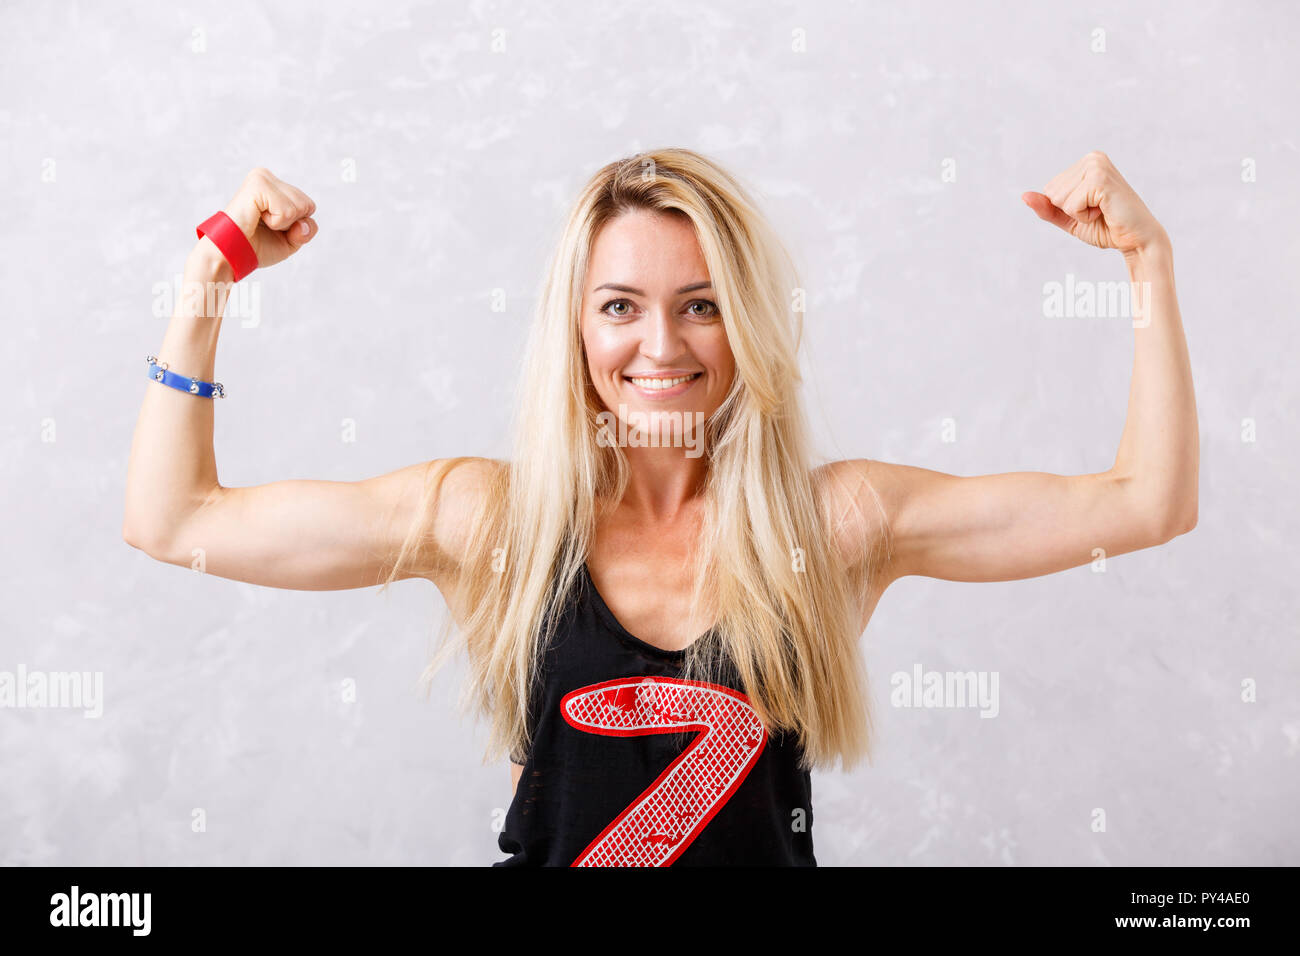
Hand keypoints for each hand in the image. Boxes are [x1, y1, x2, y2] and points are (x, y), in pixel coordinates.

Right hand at [208, 167, 317, 270]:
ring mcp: (261, 178)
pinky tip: (257, 218)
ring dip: (283, 224)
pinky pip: (287, 210)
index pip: (309, 206)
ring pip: (300, 206)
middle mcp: (266, 176)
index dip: (296, 226)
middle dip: (291, 225)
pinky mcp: (257, 185)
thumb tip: (305, 222)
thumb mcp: (290, 240)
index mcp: (273, 185)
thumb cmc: (256, 246)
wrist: (232, 254)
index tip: (272, 228)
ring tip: (260, 222)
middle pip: (308, 205)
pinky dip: (277, 223)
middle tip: (265, 227)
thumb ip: (306, 230)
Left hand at [1022, 152, 1167, 255]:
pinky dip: (1083, 216)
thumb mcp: (1069, 218)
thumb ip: (1047, 208)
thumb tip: (1024, 196)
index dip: (1065, 208)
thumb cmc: (1106, 227)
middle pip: (1052, 192)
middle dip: (1070, 210)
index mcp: (1085, 163)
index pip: (1050, 189)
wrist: (1136, 240)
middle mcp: (1092, 158)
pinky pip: (1070, 205)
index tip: (1091, 208)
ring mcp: (1097, 165)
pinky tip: (1104, 211)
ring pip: (1059, 198)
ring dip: (1077, 213)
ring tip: (1102, 210)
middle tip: (1098, 211)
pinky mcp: (1100, 179)